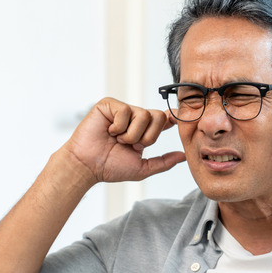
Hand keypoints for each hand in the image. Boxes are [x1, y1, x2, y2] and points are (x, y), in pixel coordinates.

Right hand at [61, 97, 185, 183]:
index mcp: (143, 130)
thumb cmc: (109, 167)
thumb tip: (184, 156)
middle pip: (157, 117)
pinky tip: (109, 131)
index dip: (171, 117)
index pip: (162, 119)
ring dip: (131, 134)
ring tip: (117, 140)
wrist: (87, 166)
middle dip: (147, 136)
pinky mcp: (109, 105)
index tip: (176, 119)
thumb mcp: (142, 168)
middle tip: (131, 145)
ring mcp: (122, 110)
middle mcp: (134, 118)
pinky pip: (125, 111)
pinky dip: (119, 126)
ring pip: (143, 115)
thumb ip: (164, 162)